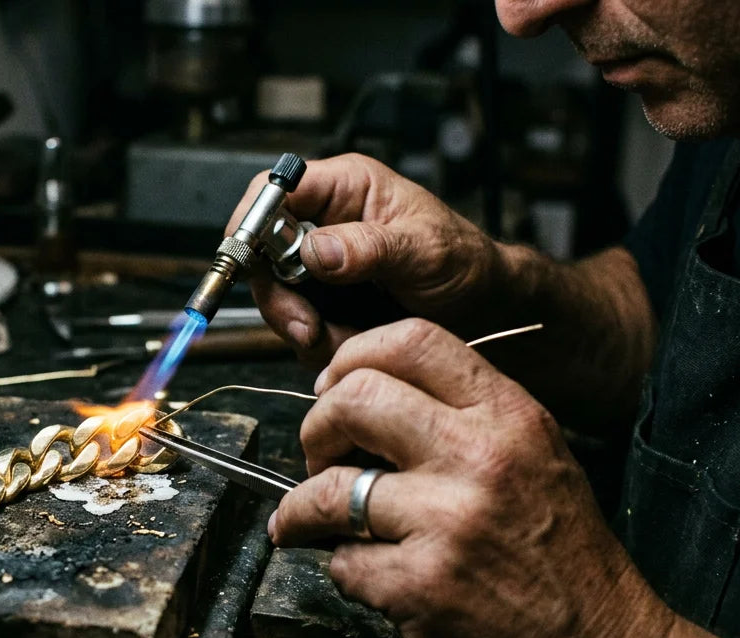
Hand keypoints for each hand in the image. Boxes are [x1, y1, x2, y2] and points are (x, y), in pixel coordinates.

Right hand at [229, 153, 508, 368]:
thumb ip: (368, 248)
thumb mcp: (424, 250)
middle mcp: (325, 224)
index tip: (251, 263)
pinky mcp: (325, 303)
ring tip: (348, 340)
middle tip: (307, 329)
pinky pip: (297, 326)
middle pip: (262, 253)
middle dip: (280, 299)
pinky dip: (319, 346)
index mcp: (345, 189)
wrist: (488, 312)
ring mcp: (322, 267)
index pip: (274, 190)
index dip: (251, 223)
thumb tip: (315, 250)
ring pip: (277, 297)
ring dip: (303, 329)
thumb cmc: (467, 265)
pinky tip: (353, 345)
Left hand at [270, 318, 674, 637]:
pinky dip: (345, 570)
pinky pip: (341, 562)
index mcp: (509, 416)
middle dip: (315, 428)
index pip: (410, 340)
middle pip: (353, 400)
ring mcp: (448, 522)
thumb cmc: (562, 555)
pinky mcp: (420, 586)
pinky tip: (371, 576)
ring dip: (303, 510)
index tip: (332, 387)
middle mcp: (479, 458)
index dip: (352, 356)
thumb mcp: (534, 455)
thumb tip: (359, 394)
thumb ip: (461, 415)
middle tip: (318, 458)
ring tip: (309, 522)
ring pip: (327, 488)